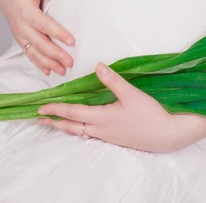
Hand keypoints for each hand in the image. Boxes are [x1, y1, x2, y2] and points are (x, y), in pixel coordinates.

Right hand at [0, 0, 74, 75]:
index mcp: (25, 13)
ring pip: (34, 52)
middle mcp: (22, 27)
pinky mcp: (21, 40)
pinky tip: (48, 72)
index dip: (57, 33)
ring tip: (62, 71)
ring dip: (48, 63)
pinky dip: (38, 64)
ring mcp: (20, 35)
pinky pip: (29, 54)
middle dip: (55, 54)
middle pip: (40, 43)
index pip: (43, 25)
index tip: (71, 41)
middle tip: (70, 62)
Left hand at [36, 63, 205, 152]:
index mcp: (102, 117)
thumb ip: (113, 80)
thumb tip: (97, 66)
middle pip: (72, 127)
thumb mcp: (131, 94)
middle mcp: (101, 129)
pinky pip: (91, 135)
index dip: (56, 109)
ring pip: (81, 132)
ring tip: (57, 124)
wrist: (166, 135)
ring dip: (67, 127)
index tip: (40, 108)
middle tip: (39, 120)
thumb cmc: (149, 114)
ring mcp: (109, 136)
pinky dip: (80, 130)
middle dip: (55, 122)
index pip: (73, 112)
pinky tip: (84, 128)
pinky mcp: (116, 139)